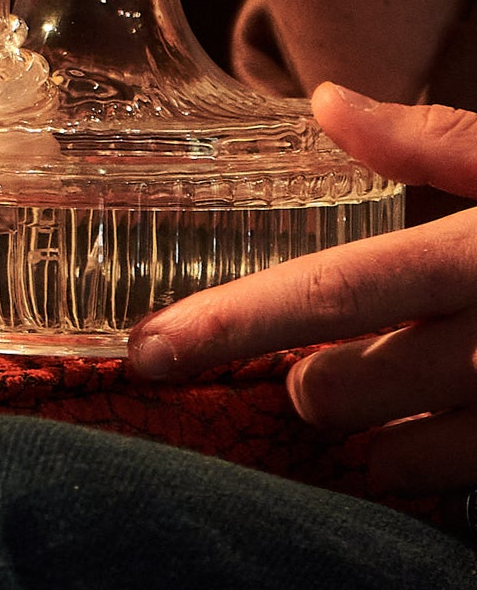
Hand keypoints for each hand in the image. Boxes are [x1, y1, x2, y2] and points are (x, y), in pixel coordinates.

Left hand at [128, 81, 476, 498]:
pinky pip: (451, 487)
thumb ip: (436, 139)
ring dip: (369, 424)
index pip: (321, 294)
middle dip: (311, 376)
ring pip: (384, 454)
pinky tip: (453, 419)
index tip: (143, 348)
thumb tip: (326, 102)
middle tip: (332, 351)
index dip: (221, 324)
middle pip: (330, 390)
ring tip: (401, 381)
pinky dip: (431, 460)